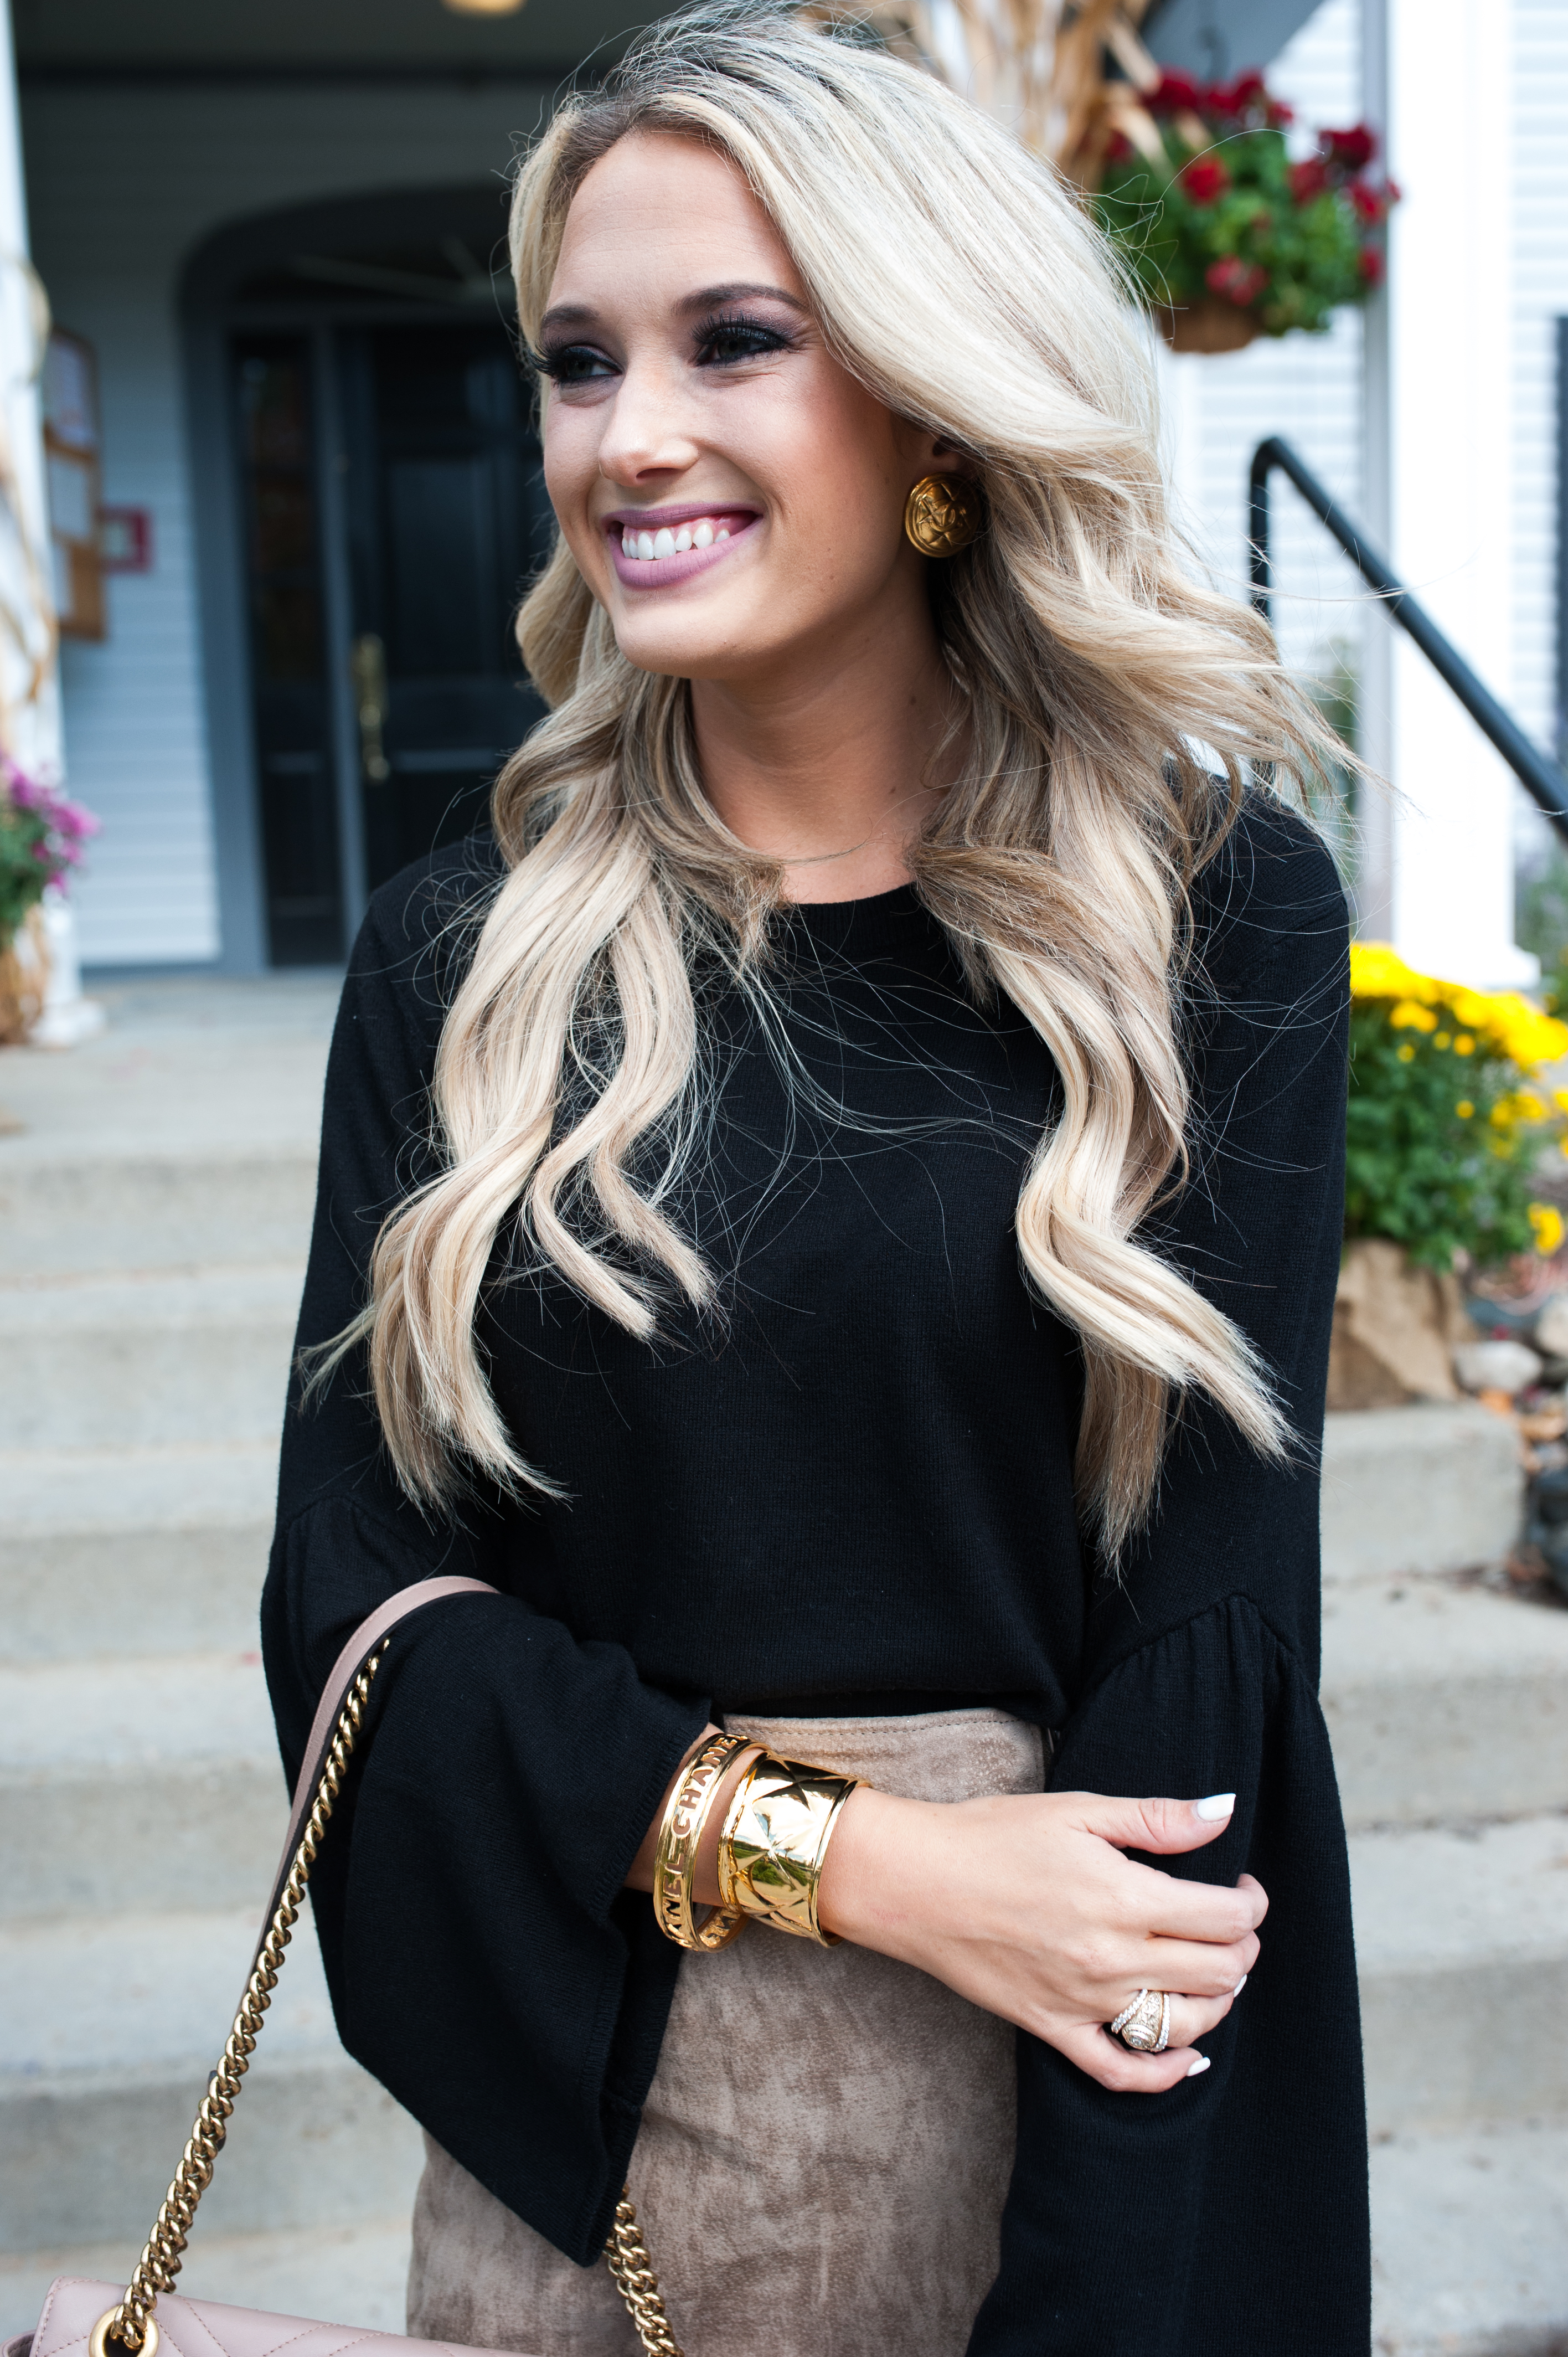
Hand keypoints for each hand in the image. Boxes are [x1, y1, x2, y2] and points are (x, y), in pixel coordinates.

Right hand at [817, 1786, 1263, 2091]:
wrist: (915, 1881)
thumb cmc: (992, 1835)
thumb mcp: (1078, 1809)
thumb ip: (1157, 1818)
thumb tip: (1223, 1813)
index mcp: (1124, 1896)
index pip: (1225, 1917)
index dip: (1251, 1903)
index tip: (1242, 1885)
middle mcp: (1112, 1957)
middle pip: (1218, 1971)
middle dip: (1243, 1947)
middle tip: (1232, 1922)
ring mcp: (1085, 2001)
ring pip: (1185, 2024)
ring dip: (1219, 2001)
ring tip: (1216, 1971)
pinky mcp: (1055, 2029)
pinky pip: (1122, 2071)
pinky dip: (1166, 2073)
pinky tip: (1190, 2055)